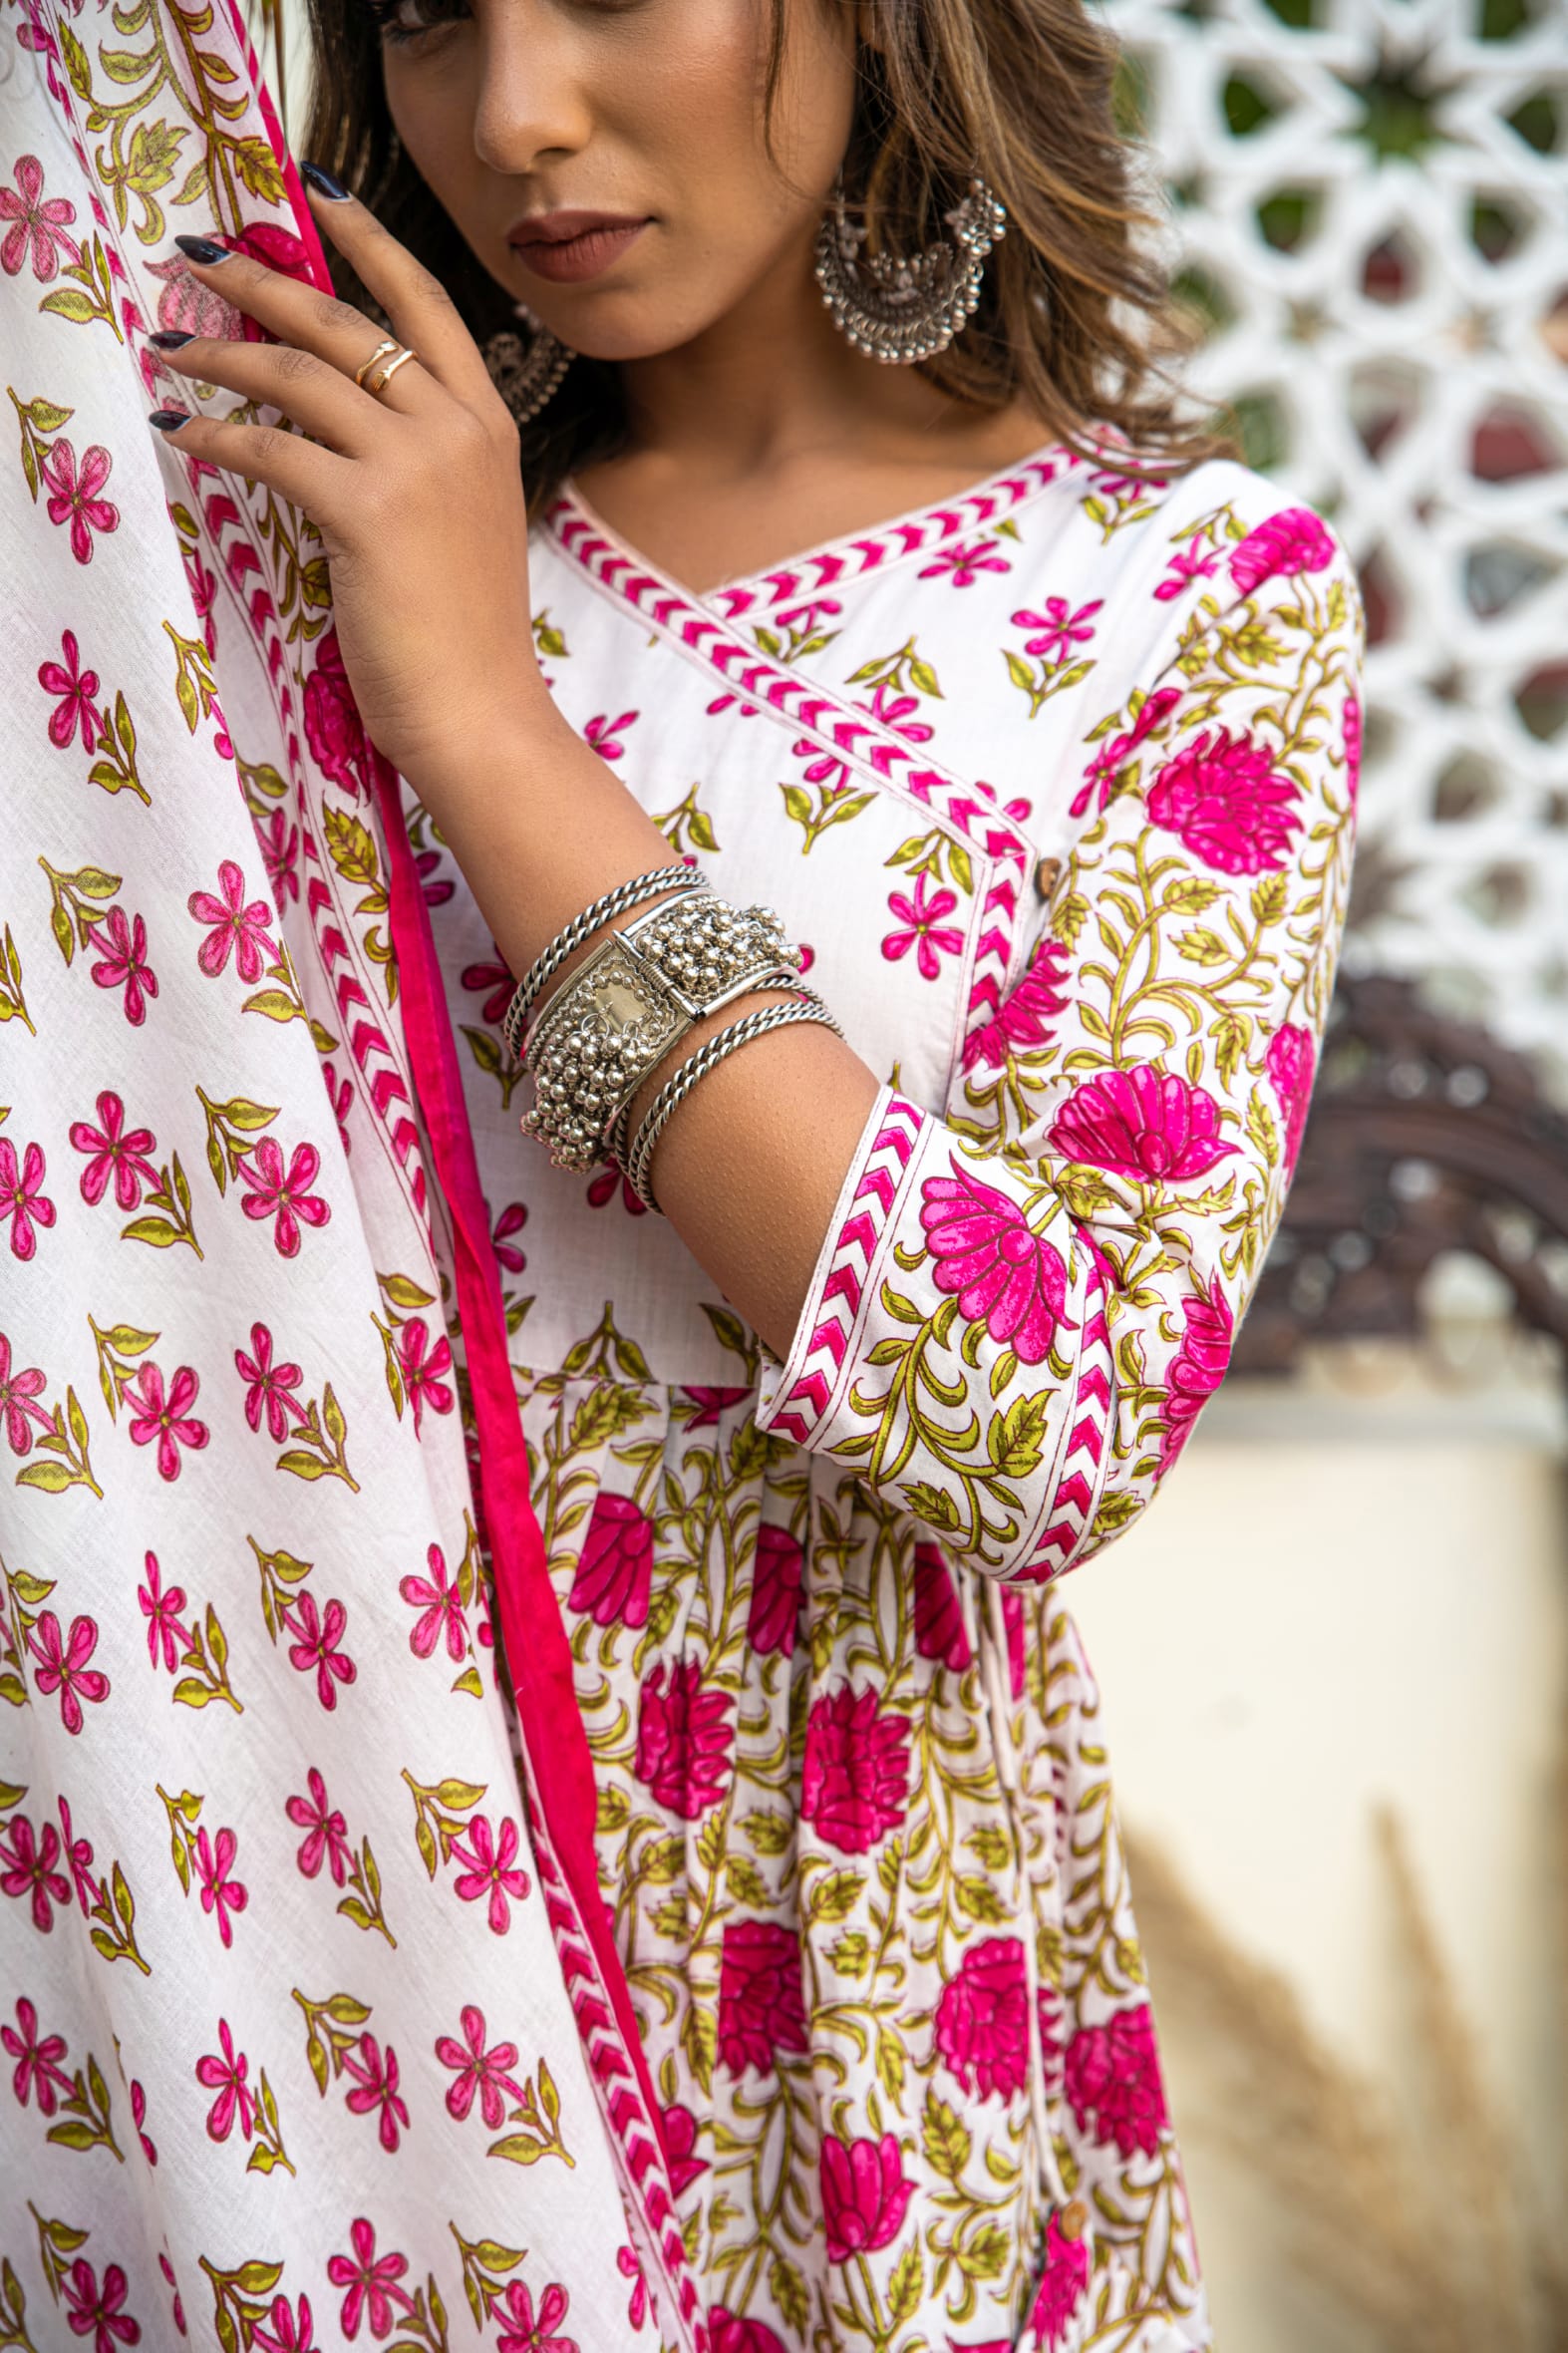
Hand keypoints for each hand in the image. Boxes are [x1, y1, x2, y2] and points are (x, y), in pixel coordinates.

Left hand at [150, 189, 543, 793]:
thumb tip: (345, 422)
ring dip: (221, 355)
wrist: (484, 716)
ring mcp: (418, 468)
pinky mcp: (371, 513)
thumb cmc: (466, 639)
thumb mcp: (462, 525)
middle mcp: (459, 430)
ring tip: (170, 348)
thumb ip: (422, 461)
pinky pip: (274, 450)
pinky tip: (184, 433)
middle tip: (200, 260)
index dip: (368, 242)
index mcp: (489, 426)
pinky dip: (218, 436)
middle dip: (263, 282)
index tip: (317, 195)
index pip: (426, 305)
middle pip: (346, 324)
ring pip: (301, 377)